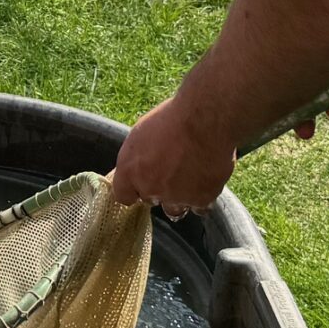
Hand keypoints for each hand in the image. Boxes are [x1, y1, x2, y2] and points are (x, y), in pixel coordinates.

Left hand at [110, 87, 235, 220]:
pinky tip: (205, 183)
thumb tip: (140, 165)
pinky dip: (202, 198)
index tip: (142, 182)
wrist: (205, 119)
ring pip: (174, 209)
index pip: (123, 195)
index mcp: (129, 170)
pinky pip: (199, 208)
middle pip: (149, 200)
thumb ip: (137, 156)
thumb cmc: (173, 118)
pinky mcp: (200, 200)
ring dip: (178, 198)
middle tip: (171, 171)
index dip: (134, 189)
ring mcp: (175, 196)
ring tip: (188, 180)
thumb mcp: (143, 132)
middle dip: (157, 189)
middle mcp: (149, 188)